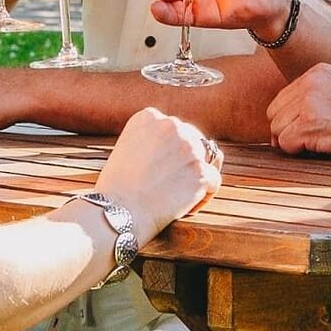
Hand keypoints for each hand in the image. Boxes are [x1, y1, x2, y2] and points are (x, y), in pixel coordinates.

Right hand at [94, 105, 223, 243]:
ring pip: (206, 162)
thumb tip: (179, 151)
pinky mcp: (201, 170)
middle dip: (186, 164)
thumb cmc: (117, 190)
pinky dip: (203, 197)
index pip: (174, 131)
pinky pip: (214, 182)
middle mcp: (171, 125)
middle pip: (193, 143)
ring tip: (176, 198)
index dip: (170, 154)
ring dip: (195, 179)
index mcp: (149, 117)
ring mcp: (189, 147)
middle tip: (168, 187)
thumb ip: (151, 143)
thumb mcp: (127, 151)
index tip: (157, 172)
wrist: (117, 212)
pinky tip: (185, 208)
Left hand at [267, 65, 330, 157]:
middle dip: (286, 132)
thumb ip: (312, 97)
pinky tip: (320, 148)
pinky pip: (286, 143)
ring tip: (316, 143)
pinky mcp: (311, 123)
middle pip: (274, 114)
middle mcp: (310, 83)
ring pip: (277, 129)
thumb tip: (282, 120)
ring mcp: (310, 102)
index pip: (281, 99)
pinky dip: (298, 151)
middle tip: (306, 142)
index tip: (303, 131)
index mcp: (316, 73)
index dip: (288, 120)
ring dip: (292, 143)